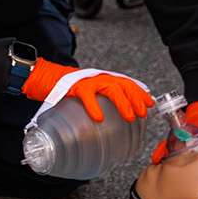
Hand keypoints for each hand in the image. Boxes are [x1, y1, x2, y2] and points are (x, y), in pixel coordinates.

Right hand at [21, 60, 152, 122]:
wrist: (47, 79)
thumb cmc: (71, 90)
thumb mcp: (92, 95)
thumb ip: (103, 101)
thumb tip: (119, 120)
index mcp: (105, 80)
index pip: (128, 83)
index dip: (140, 92)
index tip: (150, 104)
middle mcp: (99, 78)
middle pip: (123, 85)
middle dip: (136, 98)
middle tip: (142, 113)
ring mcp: (88, 81)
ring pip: (111, 88)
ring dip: (122, 102)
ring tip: (129, 116)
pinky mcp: (75, 86)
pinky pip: (87, 96)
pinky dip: (93, 107)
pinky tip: (98, 118)